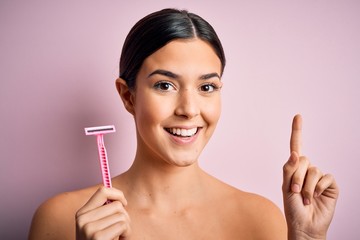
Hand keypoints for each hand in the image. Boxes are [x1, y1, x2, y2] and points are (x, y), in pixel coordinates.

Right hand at [76, 186, 130, 239]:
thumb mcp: (96, 226)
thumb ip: (104, 211)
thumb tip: (119, 197)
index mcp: (82, 213)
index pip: (102, 191)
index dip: (117, 194)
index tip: (124, 203)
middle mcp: (82, 219)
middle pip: (116, 205)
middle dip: (125, 216)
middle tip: (120, 229)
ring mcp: (89, 228)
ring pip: (121, 215)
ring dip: (126, 226)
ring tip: (118, 236)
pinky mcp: (97, 237)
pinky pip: (123, 226)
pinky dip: (127, 233)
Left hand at [282, 115, 338, 239]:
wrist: (304, 226)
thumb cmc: (292, 208)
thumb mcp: (285, 188)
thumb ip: (288, 169)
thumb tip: (295, 152)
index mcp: (294, 169)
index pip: (296, 147)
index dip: (297, 131)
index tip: (298, 116)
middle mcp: (307, 170)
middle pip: (302, 159)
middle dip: (296, 176)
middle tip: (294, 191)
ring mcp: (319, 177)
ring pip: (313, 170)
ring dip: (305, 186)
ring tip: (304, 198)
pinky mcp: (330, 185)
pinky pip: (325, 177)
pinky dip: (317, 188)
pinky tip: (315, 197)